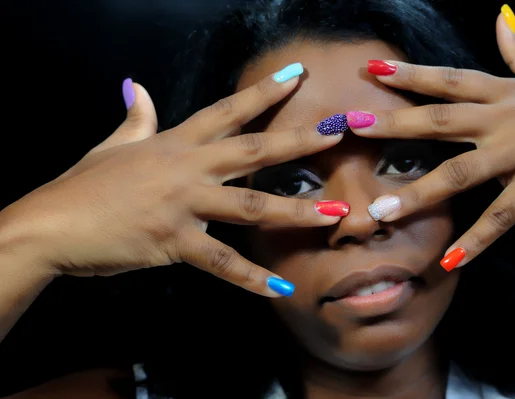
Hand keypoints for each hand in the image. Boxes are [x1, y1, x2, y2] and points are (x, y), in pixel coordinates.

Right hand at [0, 65, 344, 296]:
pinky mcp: (174, 241)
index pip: (228, 110)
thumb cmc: (83, 183)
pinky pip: (220, 262)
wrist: (52, 222)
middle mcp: (187, 168)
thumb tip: (139, 88)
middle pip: (252, 150)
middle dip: (297, 140)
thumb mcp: (113, 143)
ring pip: (249, 205)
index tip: (296, 77)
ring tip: (335, 212)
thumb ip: (137, 117)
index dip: (264, 92)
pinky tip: (281, 289)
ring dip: (295, 209)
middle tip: (337, 132)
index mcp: (176, 142)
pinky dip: (250, 279)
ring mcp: (183, 204)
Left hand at [346, 5, 514, 269]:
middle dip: (395, 123)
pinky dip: (475, 241)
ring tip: (380, 211)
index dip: (410, 74)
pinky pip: (499, 219)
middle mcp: (506, 122)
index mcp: (507, 93)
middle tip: (354, 125)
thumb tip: (501, 17)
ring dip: (418, 194)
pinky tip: (448, 260)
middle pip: (440, 120)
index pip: (449, 79)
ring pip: (460, 175)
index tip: (372, 69)